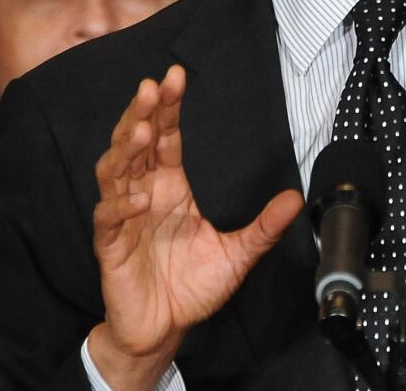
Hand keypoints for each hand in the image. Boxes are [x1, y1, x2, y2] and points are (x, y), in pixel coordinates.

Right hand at [88, 65, 302, 387]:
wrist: (165, 329)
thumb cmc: (194, 286)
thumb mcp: (238, 254)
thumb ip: (264, 226)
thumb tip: (296, 198)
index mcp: (172, 185)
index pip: (168, 136)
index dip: (169, 107)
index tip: (177, 77)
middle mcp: (146, 192)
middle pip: (137, 142)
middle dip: (143, 113)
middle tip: (153, 87)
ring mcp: (125, 217)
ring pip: (115, 171)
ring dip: (127, 150)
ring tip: (143, 130)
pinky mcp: (111, 246)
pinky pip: (109, 219)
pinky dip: (121, 206)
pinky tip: (138, 198)